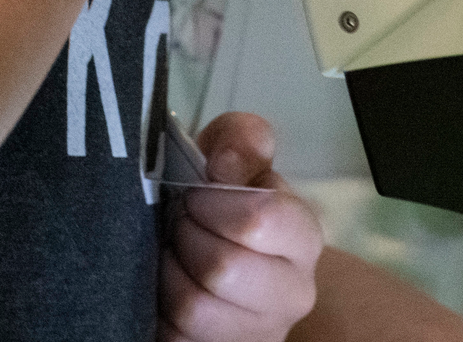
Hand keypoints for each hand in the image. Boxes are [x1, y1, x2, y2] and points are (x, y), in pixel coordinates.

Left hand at [160, 113, 323, 341]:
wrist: (222, 257)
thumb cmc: (224, 202)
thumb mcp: (234, 158)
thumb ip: (242, 140)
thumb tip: (226, 164)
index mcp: (303, 238)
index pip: (262, 219)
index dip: (213, 201)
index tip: (197, 194)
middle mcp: (293, 295)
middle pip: (223, 267)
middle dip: (186, 236)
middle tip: (180, 223)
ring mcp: (259, 334)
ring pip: (194, 307)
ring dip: (168, 271)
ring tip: (173, 253)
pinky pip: (176, 337)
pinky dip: (159, 308)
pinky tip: (167, 286)